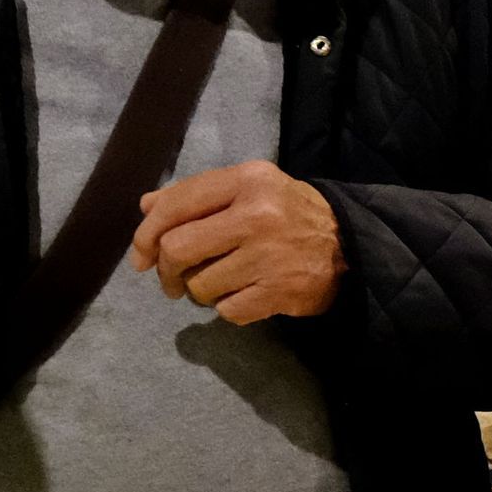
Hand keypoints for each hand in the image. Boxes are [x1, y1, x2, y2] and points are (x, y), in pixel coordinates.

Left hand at [131, 161, 344, 322]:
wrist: (349, 246)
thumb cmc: (289, 214)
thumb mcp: (249, 189)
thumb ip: (198, 195)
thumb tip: (146, 207)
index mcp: (247, 180)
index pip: (177, 204)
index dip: (147, 233)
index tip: (141, 255)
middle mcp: (258, 214)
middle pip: (178, 248)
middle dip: (166, 270)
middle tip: (171, 279)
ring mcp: (269, 256)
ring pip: (199, 285)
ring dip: (200, 291)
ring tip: (220, 283)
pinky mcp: (279, 291)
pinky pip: (226, 311)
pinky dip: (228, 308)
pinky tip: (245, 295)